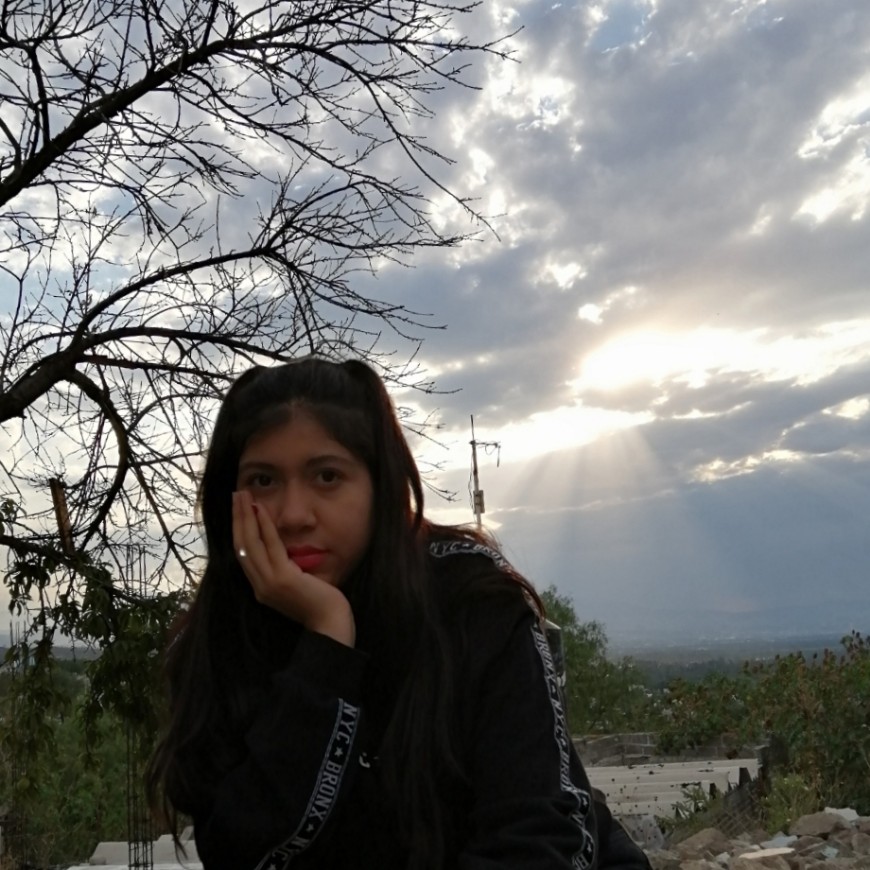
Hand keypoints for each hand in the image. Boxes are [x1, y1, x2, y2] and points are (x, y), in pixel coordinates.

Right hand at [232, 490, 355, 646]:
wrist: (331, 623)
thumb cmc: (320, 603)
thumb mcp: (296, 583)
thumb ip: (285, 569)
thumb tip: (284, 550)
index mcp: (261, 587)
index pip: (243, 554)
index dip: (238, 530)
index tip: (238, 509)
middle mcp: (259, 586)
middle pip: (240, 546)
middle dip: (237, 518)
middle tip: (235, 495)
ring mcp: (269, 583)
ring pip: (249, 544)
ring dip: (245, 516)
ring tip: (243, 496)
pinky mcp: (282, 579)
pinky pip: (270, 546)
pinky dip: (263, 526)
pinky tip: (261, 509)